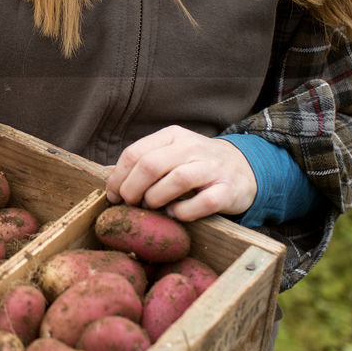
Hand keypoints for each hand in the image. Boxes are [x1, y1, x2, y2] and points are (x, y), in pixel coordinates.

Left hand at [105, 125, 256, 221]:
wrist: (244, 169)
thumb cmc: (196, 165)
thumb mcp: (169, 154)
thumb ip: (142, 162)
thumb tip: (106, 175)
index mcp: (173, 136)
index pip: (135, 153)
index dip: (118, 177)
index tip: (114, 196)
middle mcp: (192, 147)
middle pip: (151, 165)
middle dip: (133, 189)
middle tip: (131, 204)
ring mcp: (212, 168)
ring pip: (177, 180)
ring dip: (156, 199)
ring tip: (153, 207)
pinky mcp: (228, 190)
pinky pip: (203, 202)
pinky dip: (183, 212)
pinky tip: (175, 214)